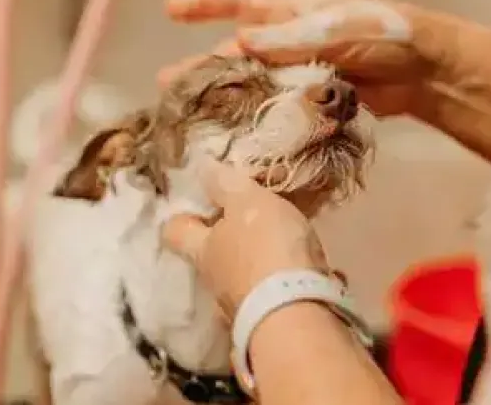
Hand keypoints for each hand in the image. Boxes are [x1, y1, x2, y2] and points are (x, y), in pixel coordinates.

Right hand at [158, 0, 435, 115]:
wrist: (427, 71)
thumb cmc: (386, 34)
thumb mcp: (336, 29)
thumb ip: (289, 36)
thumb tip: (240, 40)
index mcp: (294, 10)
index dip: (206, 2)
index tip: (171, 11)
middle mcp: (292, 37)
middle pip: (239, 50)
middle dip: (204, 65)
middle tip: (169, 85)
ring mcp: (303, 70)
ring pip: (255, 83)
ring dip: (226, 97)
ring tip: (195, 117)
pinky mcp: (317, 99)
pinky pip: (280, 107)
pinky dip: (259, 119)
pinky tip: (238, 135)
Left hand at [162, 157, 327, 317]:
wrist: (298, 313)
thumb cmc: (266, 249)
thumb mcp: (249, 203)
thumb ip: (227, 185)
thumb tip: (202, 167)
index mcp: (203, 250)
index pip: (175, 232)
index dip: (181, 217)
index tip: (195, 204)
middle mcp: (215, 281)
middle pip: (212, 256)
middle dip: (230, 240)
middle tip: (255, 220)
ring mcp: (242, 306)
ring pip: (245, 278)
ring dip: (263, 264)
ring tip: (293, 245)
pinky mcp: (272, 322)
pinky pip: (277, 296)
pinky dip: (291, 283)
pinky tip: (315, 272)